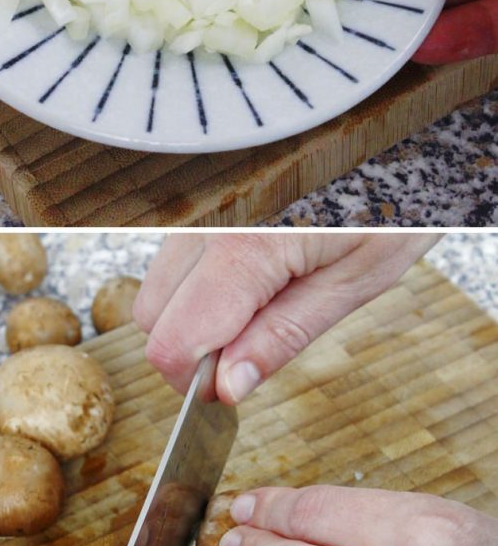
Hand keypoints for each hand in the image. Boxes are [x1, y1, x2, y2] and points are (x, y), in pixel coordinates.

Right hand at [134, 231, 432, 398]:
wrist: (394, 155)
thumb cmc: (388, 209)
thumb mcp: (352, 285)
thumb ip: (282, 337)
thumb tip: (226, 388)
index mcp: (246, 247)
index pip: (173, 340)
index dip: (195, 381)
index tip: (229, 390)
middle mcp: (209, 221)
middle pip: (151, 316)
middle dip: (190, 350)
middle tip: (251, 352)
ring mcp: (201, 207)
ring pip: (157, 287)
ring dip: (192, 316)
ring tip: (261, 309)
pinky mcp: (206, 204)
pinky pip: (176, 259)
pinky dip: (199, 286)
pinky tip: (252, 282)